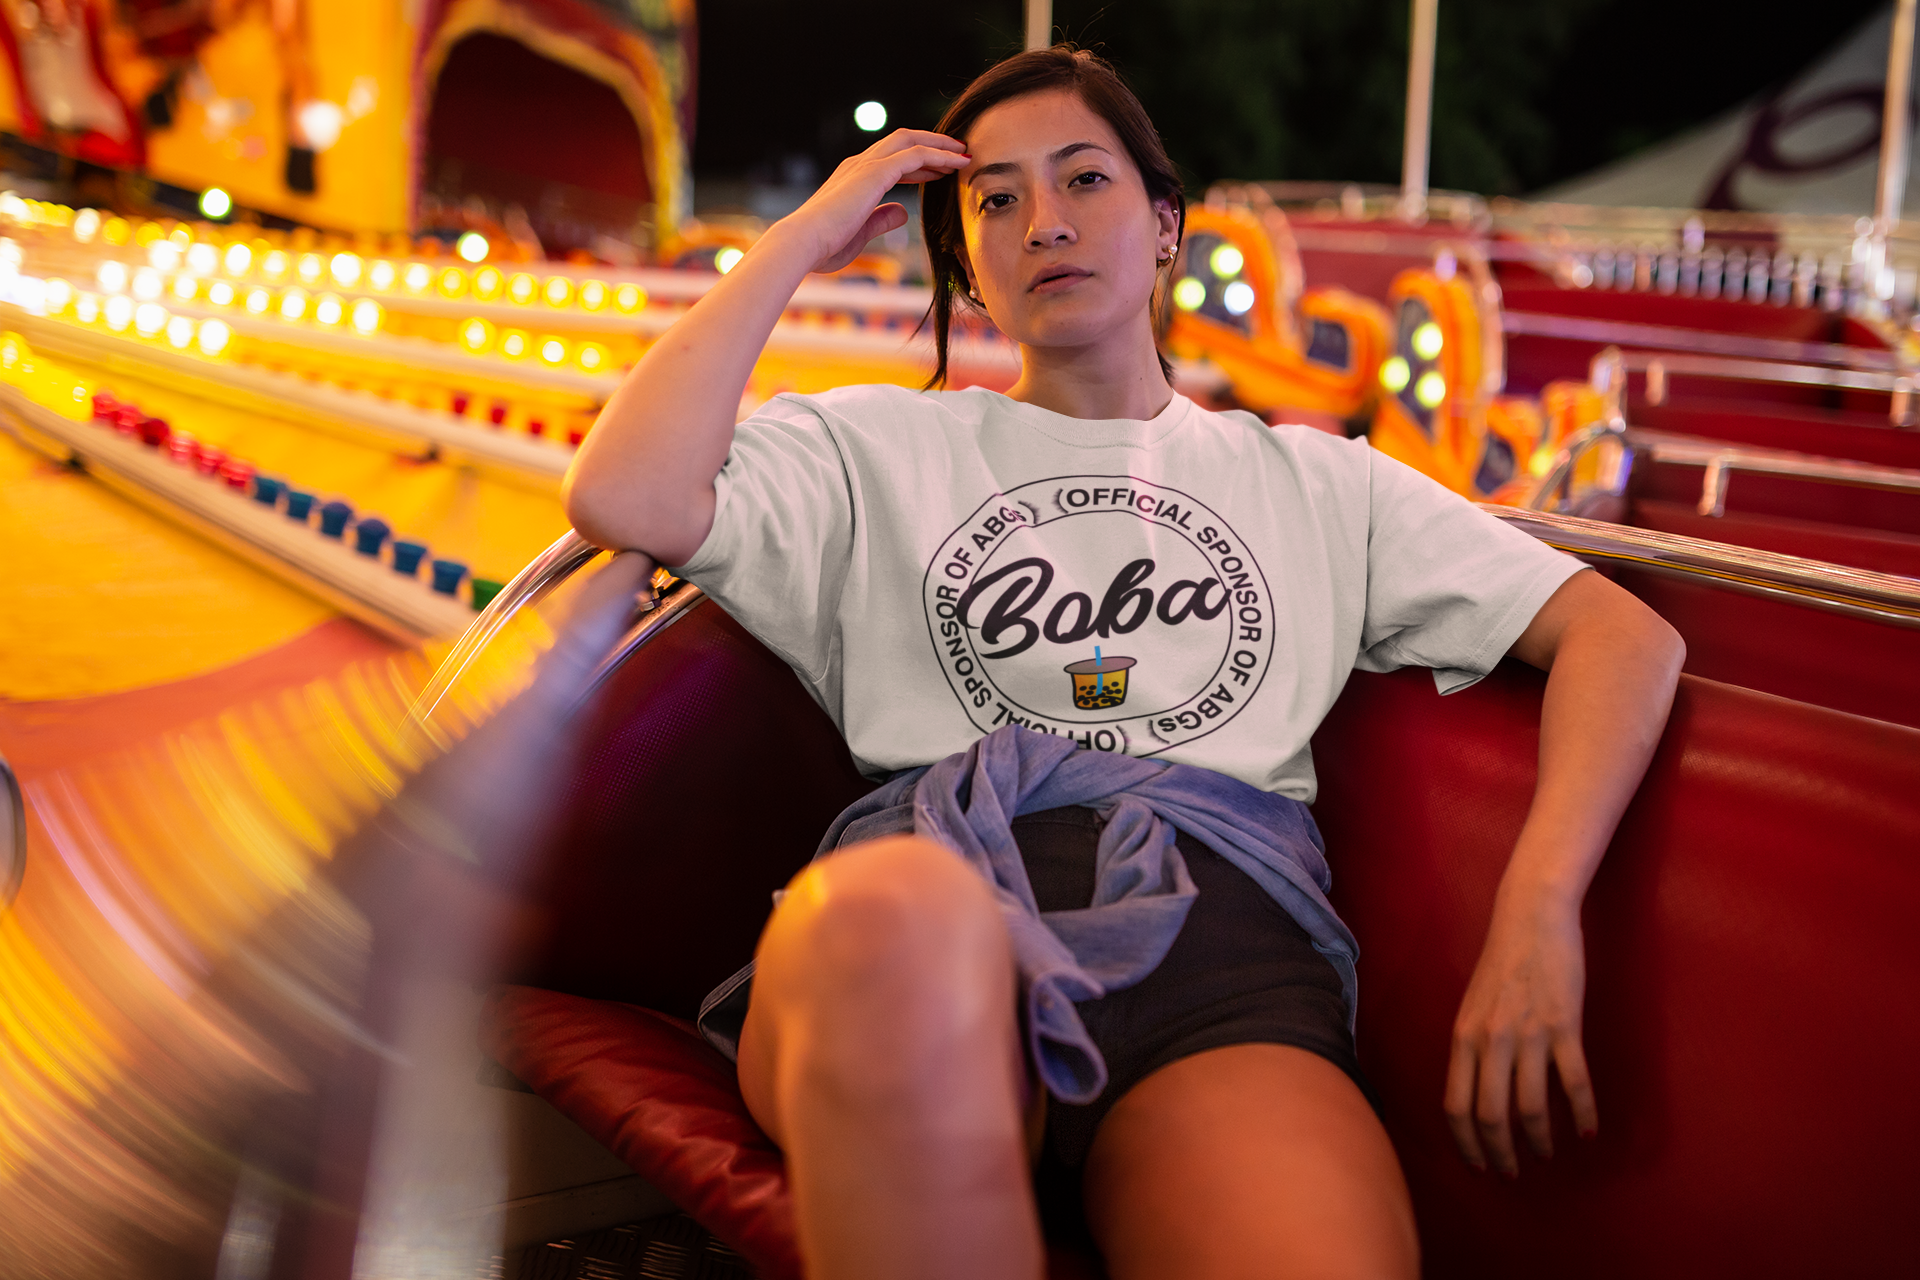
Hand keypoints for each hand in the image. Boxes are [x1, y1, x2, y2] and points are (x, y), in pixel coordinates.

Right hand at [772, 129, 968, 274]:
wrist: (804, 243)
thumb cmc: (825, 245)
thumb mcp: (861, 233)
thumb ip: (881, 219)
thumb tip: (902, 212)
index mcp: (853, 178)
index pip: (892, 160)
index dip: (919, 162)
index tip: (941, 169)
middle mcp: (859, 164)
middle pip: (903, 141)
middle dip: (933, 143)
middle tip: (959, 151)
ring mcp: (867, 164)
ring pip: (911, 141)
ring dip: (941, 145)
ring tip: (965, 152)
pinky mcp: (875, 172)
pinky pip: (915, 155)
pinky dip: (939, 155)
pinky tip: (958, 161)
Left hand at [1443, 889, 1598, 1174]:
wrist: (1531, 917)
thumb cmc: (1502, 962)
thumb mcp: (1472, 1006)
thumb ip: (1472, 1047)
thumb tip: (1475, 1092)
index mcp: (1463, 1037)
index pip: (1456, 1106)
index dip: (1466, 1143)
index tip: (1478, 1165)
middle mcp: (1490, 1040)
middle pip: (1490, 1115)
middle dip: (1500, 1153)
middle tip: (1511, 1173)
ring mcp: (1528, 1034)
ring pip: (1530, 1107)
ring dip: (1539, 1141)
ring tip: (1546, 1155)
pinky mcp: (1564, 1026)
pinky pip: (1573, 1083)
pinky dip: (1582, 1114)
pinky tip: (1587, 1131)